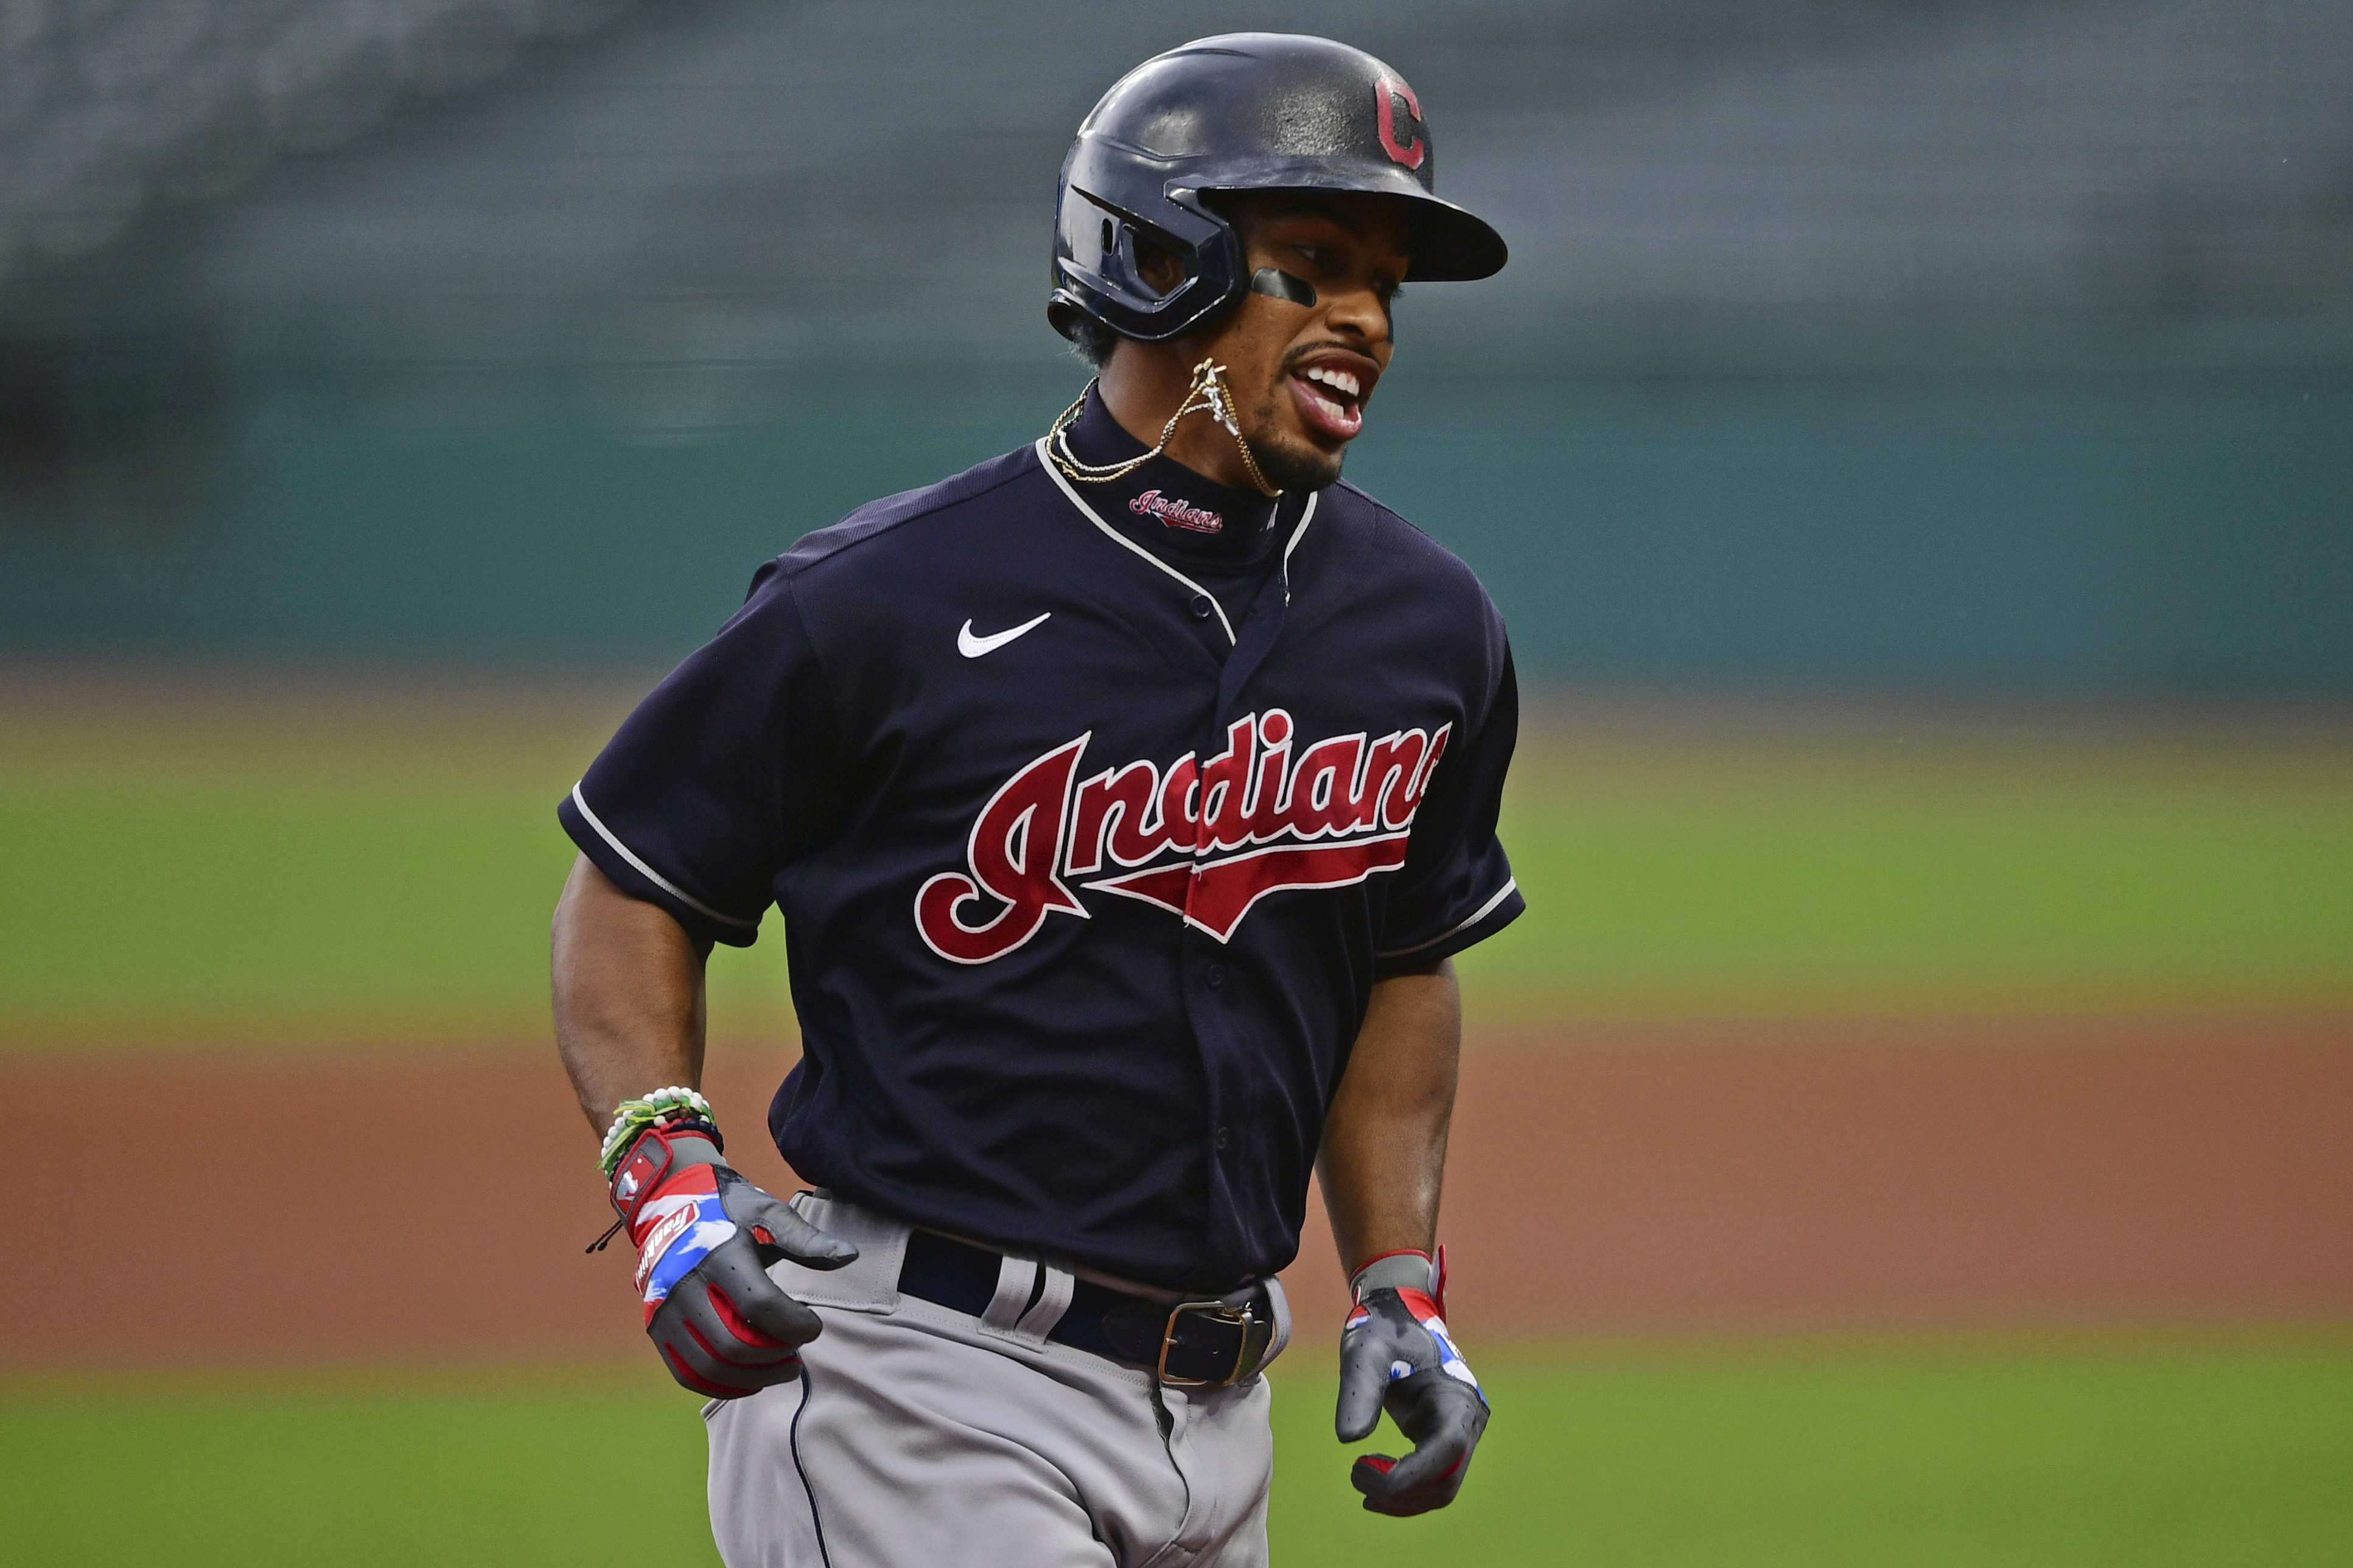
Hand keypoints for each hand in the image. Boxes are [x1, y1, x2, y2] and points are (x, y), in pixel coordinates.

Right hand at [610, 1120, 857, 1398]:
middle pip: (735, 1345)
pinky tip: (751, 1377)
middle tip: (798, 1352)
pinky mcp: (655, 1327)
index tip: (814, 1325)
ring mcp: (664, 1310)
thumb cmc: (729, 1211)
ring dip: (753, 1377)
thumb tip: (850, 1256)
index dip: (795, 1324)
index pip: (761, 1306)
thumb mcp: (768, 1213)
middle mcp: (684, 1285)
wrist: (670, 1205)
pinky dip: (722, 1384)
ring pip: (711, 1366)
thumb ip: (806, 1239)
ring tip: (781, 1367)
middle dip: (776, 1357)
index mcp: (718, 1253)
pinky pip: (687, 1373)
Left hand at [1335, 1277, 1487, 1514]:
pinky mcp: (1445, 1440)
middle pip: (1445, 1480)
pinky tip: (1373, 1490)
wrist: (1398, 1317)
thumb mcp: (1365, 1352)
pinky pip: (1433, 1480)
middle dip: (1400, 1490)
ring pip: (1441, 1489)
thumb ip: (1359, 1392)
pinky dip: (1405, 1492)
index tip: (1363, 1470)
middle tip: (1355, 1475)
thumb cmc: (1383, 1330)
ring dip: (1402, 1498)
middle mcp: (1469, 1420)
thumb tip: (1348, 1440)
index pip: (1446, 1451)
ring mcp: (1461, 1433)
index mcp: (1457, 1397)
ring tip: (1360, 1481)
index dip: (1410, 1473)